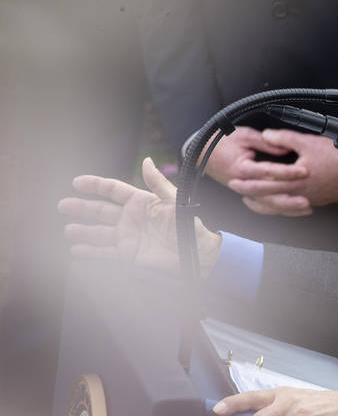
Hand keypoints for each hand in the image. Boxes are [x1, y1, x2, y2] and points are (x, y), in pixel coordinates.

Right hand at [58, 157, 222, 274]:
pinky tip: (75, 250)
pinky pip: (105, 252)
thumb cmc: (189, 225)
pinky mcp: (130, 254)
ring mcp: (129, 236)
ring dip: (83, 231)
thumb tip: (147, 160)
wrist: (197, 253)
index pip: (114, 190)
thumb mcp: (174, 201)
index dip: (96, 185)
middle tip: (62, 205)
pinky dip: (90, 252)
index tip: (77, 182)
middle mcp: (132, 218)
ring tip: (68, 230)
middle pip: (101, 210)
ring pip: (100, 232)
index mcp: (142, 202)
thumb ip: (157, 183)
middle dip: (82, 207)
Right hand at [204, 126, 313, 215]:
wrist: (203, 151)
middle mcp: (243, 183)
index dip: (288, 172)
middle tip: (309, 196)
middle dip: (291, 196)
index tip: (305, 171)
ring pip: (268, 204)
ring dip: (287, 207)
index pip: (269, 172)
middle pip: (270, 194)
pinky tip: (293, 210)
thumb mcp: (244, 135)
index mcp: (242, 168)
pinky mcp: (247, 193)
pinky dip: (279, 209)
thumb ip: (266, 142)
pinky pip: (264, 205)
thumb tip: (286, 148)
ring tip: (306, 207)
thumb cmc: (221, 141)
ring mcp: (244, 191)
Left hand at [227, 129, 337, 216]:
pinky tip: (278, 206)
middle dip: (250, 193)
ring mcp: (307, 199)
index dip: (248, 181)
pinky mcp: (315, 201)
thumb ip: (285, 138)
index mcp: (294, 179)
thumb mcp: (308, 142)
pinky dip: (281, 208)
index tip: (235, 178)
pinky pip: (293, 209)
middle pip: (268, 196)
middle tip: (237, 190)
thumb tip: (267, 135)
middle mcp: (298, 193)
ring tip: (252, 201)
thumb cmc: (337, 157)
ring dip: (264, 204)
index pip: (264, 182)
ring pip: (280, 206)